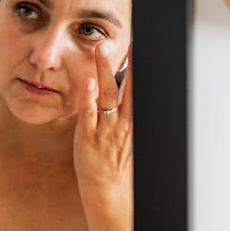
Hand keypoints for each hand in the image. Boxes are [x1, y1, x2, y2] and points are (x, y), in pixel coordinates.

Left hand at [74, 43, 132, 197]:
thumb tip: (132, 94)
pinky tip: (88, 80)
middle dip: (127, 62)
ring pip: (107, 93)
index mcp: (135, 122)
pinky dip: (88, 96)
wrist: (108, 190)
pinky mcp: (88, 135)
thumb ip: (131, 116)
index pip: (140, 89)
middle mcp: (123, 122)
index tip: (141, 47)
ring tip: (100, 48)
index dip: (140, 68)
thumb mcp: (130, 138)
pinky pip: (88, 112)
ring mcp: (105, 128)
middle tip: (128, 39)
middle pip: (127, 86)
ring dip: (104, 69)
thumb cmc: (118, 164)